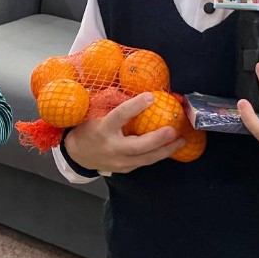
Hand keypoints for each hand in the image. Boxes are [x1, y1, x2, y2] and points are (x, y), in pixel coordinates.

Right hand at [64, 92, 185, 173]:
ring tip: (181, 140)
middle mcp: (111, 148)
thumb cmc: (88, 129)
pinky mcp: (124, 169)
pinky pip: (144, 162)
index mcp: (103, 129)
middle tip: (172, 129)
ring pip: (146, 159)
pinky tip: (169, 148)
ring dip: (165, 150)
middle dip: (158, 138)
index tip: (150, 96)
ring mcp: (118, 162)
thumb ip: (113, 106)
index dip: (136, 105)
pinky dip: (158, 155)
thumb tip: (135, 88)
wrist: (77, 154)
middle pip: (138, 146)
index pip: (120, 115)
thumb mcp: (94, 114)